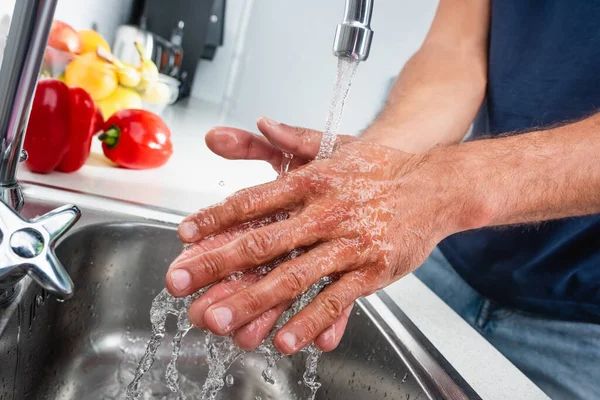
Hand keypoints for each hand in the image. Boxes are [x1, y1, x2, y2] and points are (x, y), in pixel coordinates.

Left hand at [167, 118, 474, 354]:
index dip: (215, 218)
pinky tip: (285, 339)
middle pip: (263, 241)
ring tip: (220, 321)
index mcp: (312, 180)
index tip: (185, 236)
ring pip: (294, 276)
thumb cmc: (376, 167)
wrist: (434, 182)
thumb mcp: (332, 145)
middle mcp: (326, 211)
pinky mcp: (373, 269)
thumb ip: (289, 137)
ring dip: (254, 301)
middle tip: (180, 284)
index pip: (254, 199)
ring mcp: (350, 243)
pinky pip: (337, 299)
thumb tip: (258, 121)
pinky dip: (311, 321)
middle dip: (217, 265)